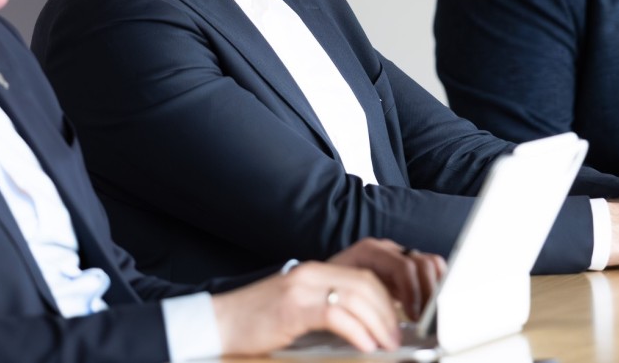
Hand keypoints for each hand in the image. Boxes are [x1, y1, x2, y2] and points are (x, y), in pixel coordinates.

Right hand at [211, 261, 400, 355]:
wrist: (218, 322)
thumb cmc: (257, 323)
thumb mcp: (297, 309)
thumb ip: (327, 308)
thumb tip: (364, 327)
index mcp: (314, 272)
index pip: (365, 274)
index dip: (389, 296)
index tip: (400, 319)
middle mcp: (310, 274)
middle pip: (366, 282)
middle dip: (389, 310)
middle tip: (398, 336)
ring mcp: (300, 288)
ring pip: (356, 295)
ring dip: (379, 322)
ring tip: (388, 344)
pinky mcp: (291, 308)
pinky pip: (335, 313)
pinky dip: (357, 331)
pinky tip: (366, 346)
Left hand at [327, 237, 445, 320]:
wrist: (325, 283)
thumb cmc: (332, 289)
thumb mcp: (343, 294)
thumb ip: (363, 302)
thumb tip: (383, 326)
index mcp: (370, 251)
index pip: (403, 266)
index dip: (412, 291)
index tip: (414, 316)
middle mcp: (388, 250)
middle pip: (422, 263)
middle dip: (427, 293)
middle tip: (425, 318)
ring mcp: (399, 256)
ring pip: (431, 264)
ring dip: (434, 289)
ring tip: (429, 313)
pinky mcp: (407, 268)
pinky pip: (431, 269)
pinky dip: (436, 285)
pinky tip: (429, 305)